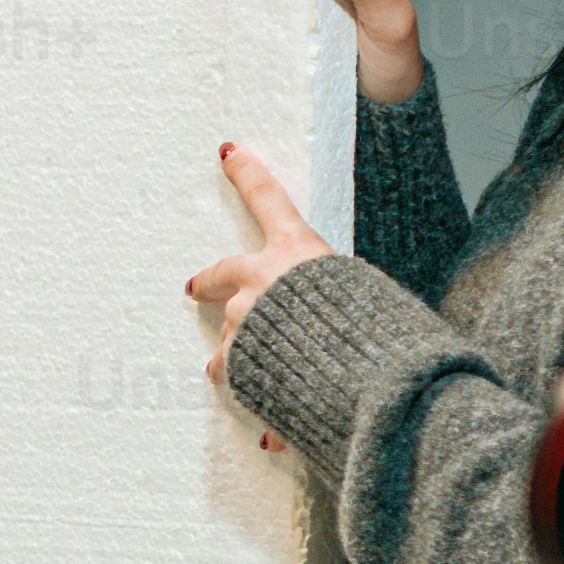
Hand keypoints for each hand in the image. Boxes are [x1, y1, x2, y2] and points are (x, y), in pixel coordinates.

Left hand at [188, 142, 338, 390]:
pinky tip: (258, 409)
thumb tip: (328, 301)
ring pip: (228, 331)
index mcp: (296, 251)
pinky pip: (235, 371)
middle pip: (221, 271)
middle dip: (207, 281)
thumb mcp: (361, 291)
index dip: (248, 173)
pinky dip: (247, 384)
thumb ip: (332, 289)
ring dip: (234, 347)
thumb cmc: (372, 330)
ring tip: (234, 367)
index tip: (228, 153)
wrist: (355, 376)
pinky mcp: (238, 360)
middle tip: (192, 288)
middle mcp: (260, 280)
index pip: (268, 199)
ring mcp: (243, 320)